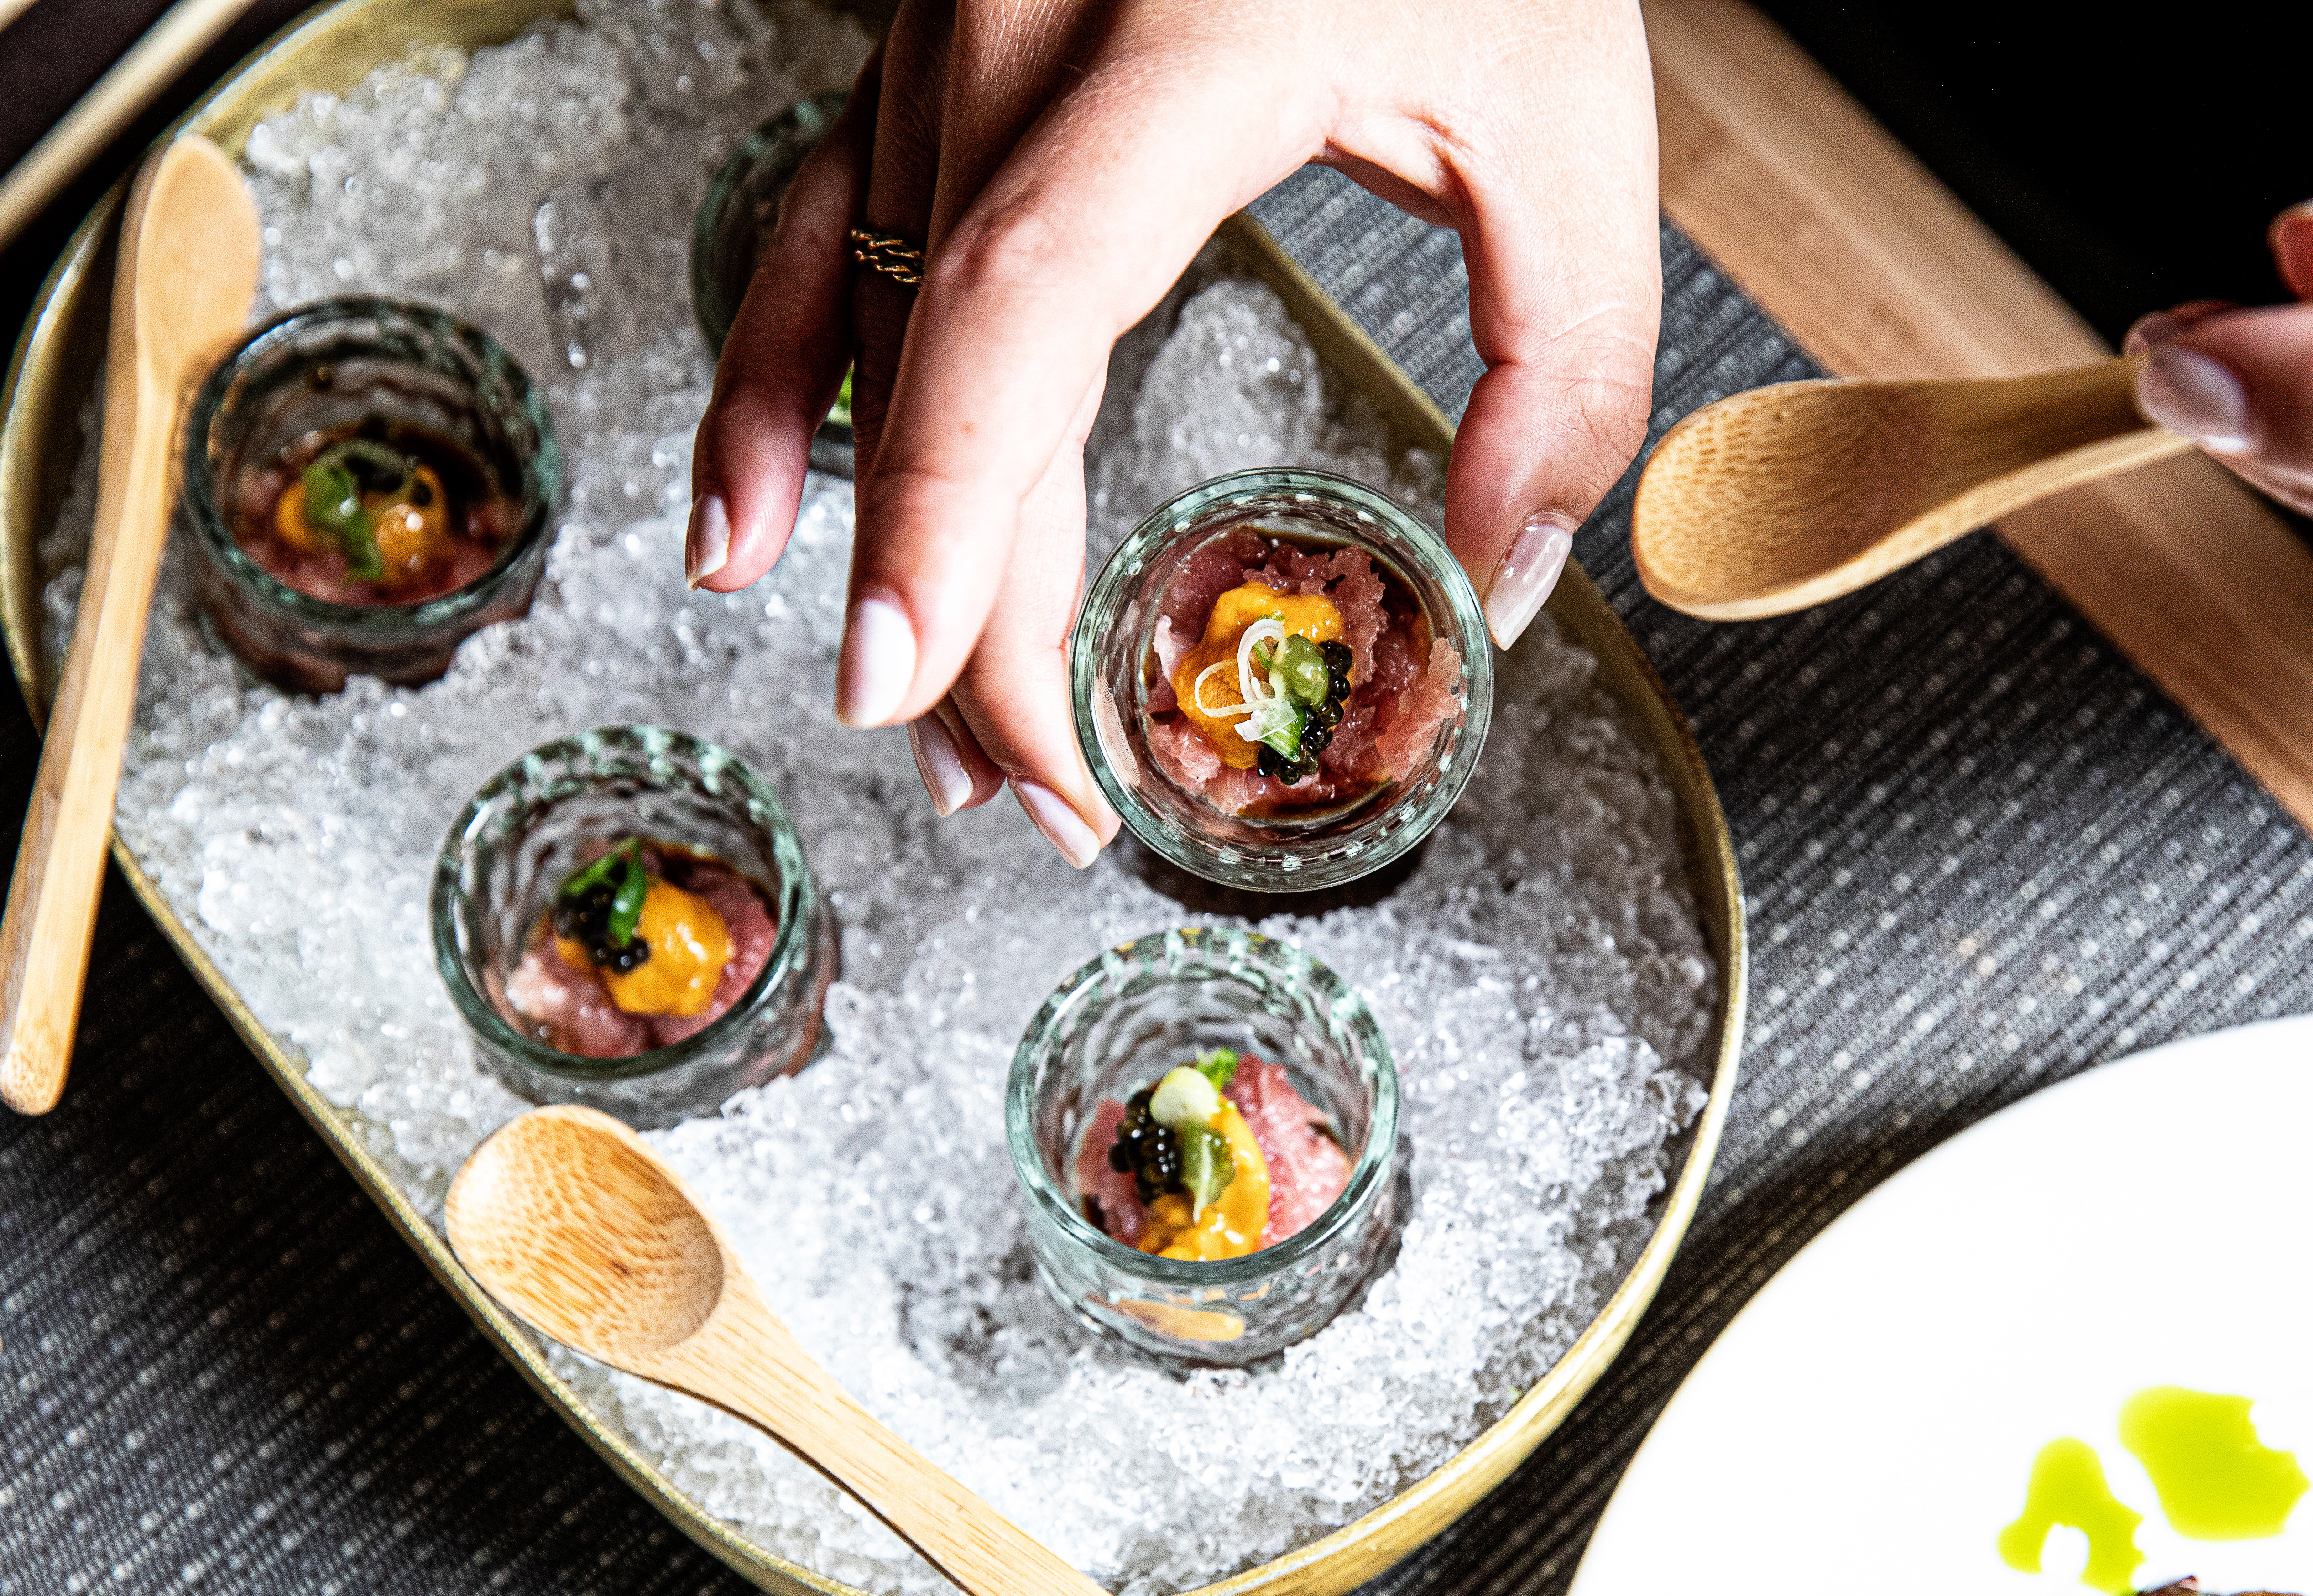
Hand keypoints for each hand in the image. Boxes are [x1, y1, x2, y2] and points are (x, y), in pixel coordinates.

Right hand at [686, 0, 1660, 863]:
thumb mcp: (1567, 115)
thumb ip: (1564, 366)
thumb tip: (1501, 586)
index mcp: (1179, 46)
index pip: (1017, 312)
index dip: (943, 511)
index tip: (918, 683)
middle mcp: (1015, 34)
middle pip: (944, 370)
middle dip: (965, 611)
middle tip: (1027, 802)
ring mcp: (944, 38)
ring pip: (873, 332)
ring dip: (885, 542)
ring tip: (925, 730)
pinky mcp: (926, 55)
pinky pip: (818, 236)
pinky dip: (778, 389)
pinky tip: (745, 529)